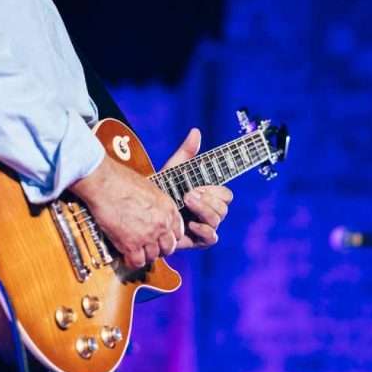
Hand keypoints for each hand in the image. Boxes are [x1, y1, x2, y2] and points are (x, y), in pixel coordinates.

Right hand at [70, 156, 182, 270]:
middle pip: (168, 248)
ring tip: (135, 252)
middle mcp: (161, 224)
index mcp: (168, 208)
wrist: (104, 182)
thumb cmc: (121, 180)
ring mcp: (147, 235)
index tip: (161, 239)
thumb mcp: (149, 189)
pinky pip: (137, 262)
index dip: (168, 237)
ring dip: (144, 256)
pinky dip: (132, 261)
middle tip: (149, 247)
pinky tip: (126, 256)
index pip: (178, 233)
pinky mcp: (131, 244)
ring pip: (153, 257)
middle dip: (159, 249)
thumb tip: (153, 215)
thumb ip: (156, 206)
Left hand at [161, 128, 232, 250]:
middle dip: (208, 200)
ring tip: (187, 203)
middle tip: (189, 193)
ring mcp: (204, 226)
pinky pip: (211, 238)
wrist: (145, 210)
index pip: (226, 195)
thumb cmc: (162, 189)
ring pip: (218, 220)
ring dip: (204, 211)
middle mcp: (209, 211)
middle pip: (224, 208)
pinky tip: (189, 223)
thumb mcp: (174, 169)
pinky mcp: (197, 240)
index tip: (197, 186)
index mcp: (208, 195)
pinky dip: (203, 230)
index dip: (215, 191)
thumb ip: (187, 151)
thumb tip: (195, 131)